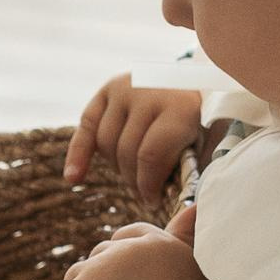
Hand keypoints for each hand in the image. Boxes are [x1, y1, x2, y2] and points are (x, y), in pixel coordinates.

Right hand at [66, 72, 205, 201]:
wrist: (198, 77)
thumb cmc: (203, 119)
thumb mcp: (207, 140)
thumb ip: (190, 167)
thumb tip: (175, 201)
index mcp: (179, 107)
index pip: (151, 156)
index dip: (148, 185)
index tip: (153, 201)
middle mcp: (148, 92)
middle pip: (127, 151)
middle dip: (134, 180)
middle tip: (144, 195)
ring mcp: (126, 87)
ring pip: (106, 142)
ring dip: (117, 167)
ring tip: (132, 177)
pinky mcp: (109, 88)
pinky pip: (86, 125)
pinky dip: (78, 153)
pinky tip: (73, 178)